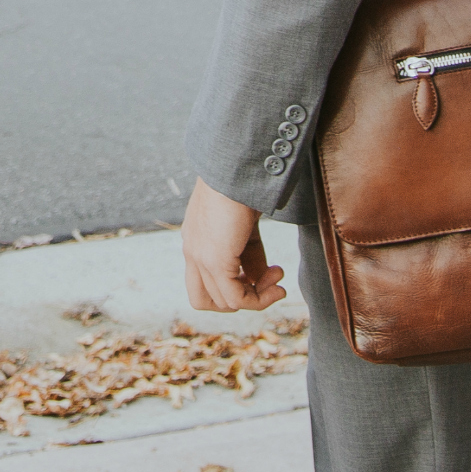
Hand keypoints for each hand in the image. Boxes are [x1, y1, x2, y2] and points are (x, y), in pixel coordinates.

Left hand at [181, 179, 288, 311]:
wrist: (237, 169)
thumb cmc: (243, 187)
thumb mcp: (245, 226)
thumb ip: (248, 255)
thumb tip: (258, 280)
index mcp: (195, 240)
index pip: (204, 281)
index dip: (231, 286)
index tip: (259, 273)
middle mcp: (192, 252)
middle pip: (203, 299)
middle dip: (239, 299)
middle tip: (267, 284)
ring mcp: (200, 258)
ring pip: (222, 302)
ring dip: (258, 298)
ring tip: (279, 279)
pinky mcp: (215, 261)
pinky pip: (235, 298)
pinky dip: (259, 299)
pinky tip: (278, 284)